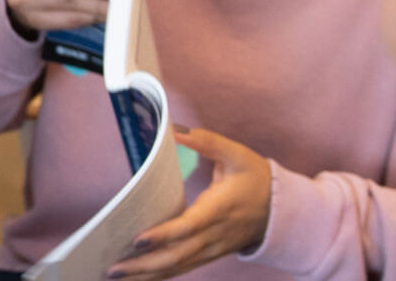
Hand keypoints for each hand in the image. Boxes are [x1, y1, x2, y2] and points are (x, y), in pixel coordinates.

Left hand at [108, 127, 271, 280]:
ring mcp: (213, 249)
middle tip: (113, 267)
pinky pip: (184, 268)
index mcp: (219, 209)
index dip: (164, 235)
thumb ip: (206, 141)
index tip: (137, 239)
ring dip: (148, 274)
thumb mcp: (236, 154)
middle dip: (144, 264)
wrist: (283, 210)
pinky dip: (161, 275)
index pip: (189, 226)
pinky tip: (140, 279)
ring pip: (178, 266)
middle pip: (178, 255)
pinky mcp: (211, 254)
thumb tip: (173, 130)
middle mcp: (215, 234)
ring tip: (116, 276)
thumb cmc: (256, 179)